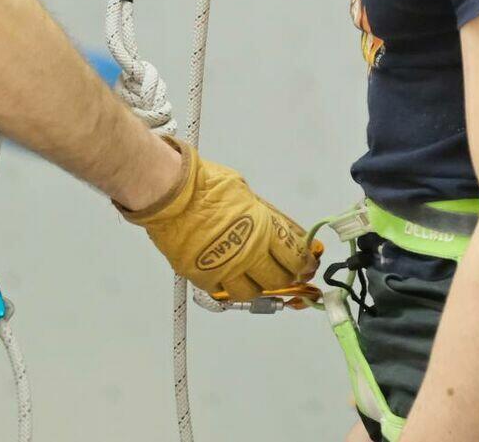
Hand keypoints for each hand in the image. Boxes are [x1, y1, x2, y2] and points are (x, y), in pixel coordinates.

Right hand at [119, 138, 317, 300]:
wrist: (171, 193)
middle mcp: (249, 253)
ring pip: (254, 293)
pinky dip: (232, 289)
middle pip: (280, 278)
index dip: (305, 262)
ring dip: (261, 286)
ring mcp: (227, 269)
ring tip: (259, 278)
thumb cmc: (206, 184)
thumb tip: (279, 229)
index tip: (307, 264)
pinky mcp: (204, 278)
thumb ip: (263, 215)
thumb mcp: (245, 192)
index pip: (295, 255)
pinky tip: (233, 279)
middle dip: (289, 277)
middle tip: (290, 275)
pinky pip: (226, 294)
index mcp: (263, 228)